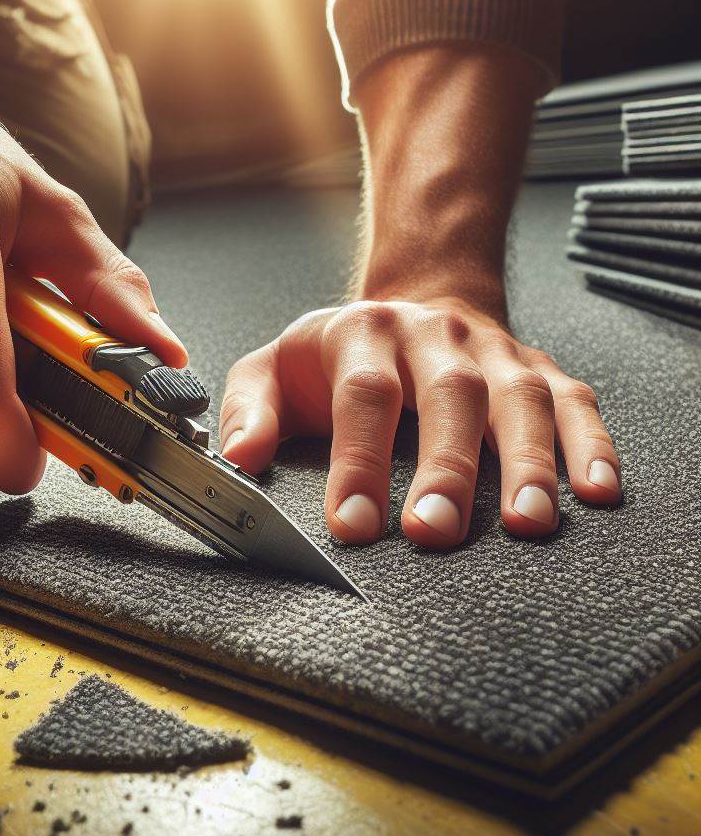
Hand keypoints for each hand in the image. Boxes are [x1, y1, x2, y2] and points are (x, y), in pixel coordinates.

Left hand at [220, 297, 620, 548]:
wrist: (414, 302)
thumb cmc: (339, 354)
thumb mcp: (275, 368)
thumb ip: (248, 409)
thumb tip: (239, 458)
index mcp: (363, 335)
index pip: (363, 395)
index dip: (358, 459)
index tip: (353, 523)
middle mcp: (434, 337)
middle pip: (448, 396)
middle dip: (445, 469)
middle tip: (435, 533)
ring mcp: (493, 352)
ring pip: (520, 399)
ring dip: (528, 462)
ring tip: (528, 523)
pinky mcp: (539, 369)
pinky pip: (575, 402)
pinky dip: (591, 445)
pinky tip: (596, 492)